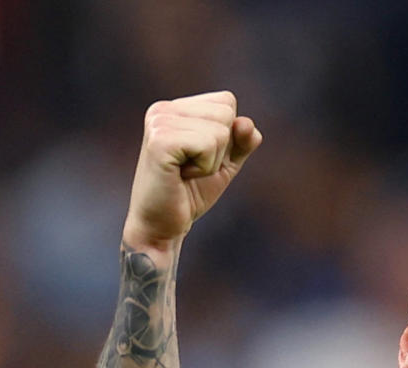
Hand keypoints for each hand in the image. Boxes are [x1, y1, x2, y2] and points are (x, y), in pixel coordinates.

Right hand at [122, 91, 262, 250]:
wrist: (163, 226)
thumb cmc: (189, 194)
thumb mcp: (224, 164)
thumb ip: (241, 142)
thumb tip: (248, 124)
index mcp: (174, 108)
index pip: (227, 101)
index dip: (227, 136)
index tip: (199, 157)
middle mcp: (163, 109)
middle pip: (227, 113)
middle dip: (221, 149)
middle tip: (191, 168)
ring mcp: (159, 122)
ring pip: (220, 131)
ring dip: (212, 161)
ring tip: (185, 173)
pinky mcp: (160, 141)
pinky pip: (208, 144)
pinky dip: (204, 168)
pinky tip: (181, 176)